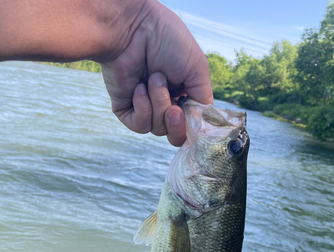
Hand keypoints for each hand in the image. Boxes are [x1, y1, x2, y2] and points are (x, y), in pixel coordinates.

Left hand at [100, 1, 212, 146]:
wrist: (134, 29)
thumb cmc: (168, 41)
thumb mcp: (197, 70)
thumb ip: (203, 100)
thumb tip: (203, 125)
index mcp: (184, 94)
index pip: (191, 125)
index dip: (193, 127)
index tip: (193, 118)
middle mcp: (165, 102)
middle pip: (175, 135)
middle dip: (176, 124)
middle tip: (174, 109)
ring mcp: (145, 106)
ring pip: (158, 129)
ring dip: (159, 104)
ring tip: (154, 78)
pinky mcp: (125, 109)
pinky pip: (139, 125)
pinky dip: (143, 108)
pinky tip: (139, 88)